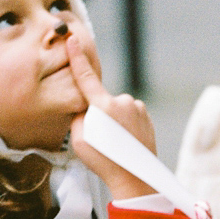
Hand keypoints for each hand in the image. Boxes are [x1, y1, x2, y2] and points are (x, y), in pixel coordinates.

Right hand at [67, 41, 156, 199]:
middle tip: (103, 139)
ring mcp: (137, 108)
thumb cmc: (104, 161)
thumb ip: (79, 116)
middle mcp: (123, 101)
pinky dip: (126, 125)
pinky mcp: (146, 115)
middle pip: (102, 101)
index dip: (77, 58)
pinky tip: (126, 141)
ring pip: (118, 108)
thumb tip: (86, 108)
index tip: (73, 39)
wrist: (135, 179)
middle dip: (100, 114)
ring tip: (116, 143)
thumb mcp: (78, 139)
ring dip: (114, 121)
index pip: (85, 77)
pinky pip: (130, 114)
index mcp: (103, 106)